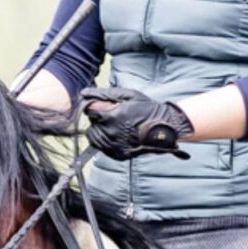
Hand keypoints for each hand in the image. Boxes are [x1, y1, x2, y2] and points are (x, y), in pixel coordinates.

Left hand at [78, 87, 193, 159]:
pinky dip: (106, 141)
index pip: (90, 112)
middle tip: (112, 117)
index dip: (96, 108)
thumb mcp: (128, 96)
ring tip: (115, 126)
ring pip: (94, 138)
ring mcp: (114, 145)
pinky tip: (117, 135)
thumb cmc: (147, 108)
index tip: (106, 108)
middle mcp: (110, 132)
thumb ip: (104, 94)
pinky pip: (102, 148)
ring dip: (101, 131)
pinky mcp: (117, 154)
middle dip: (98, 121)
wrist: (163, 128)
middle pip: (91, 126)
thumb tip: (84, 93)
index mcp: (112, 116)